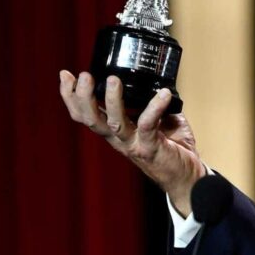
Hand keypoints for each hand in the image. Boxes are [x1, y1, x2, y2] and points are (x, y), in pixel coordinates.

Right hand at [58, 70, 206, 214]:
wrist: (188, 179)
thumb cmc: (174, 149)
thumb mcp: (160, 121)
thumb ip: (153, 105)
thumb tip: (156, 82)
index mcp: (116, 132)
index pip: (85, 115)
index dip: (71, 97)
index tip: (66, 75)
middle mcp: (120, 139)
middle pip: (91, 120)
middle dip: (82, 98)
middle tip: (83, 76)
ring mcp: (134, 144)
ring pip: (114, 123)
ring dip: (111, 101)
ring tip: (112, 80)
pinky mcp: (151, 148)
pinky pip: (148, 125)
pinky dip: (155, 107)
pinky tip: (163, 93)